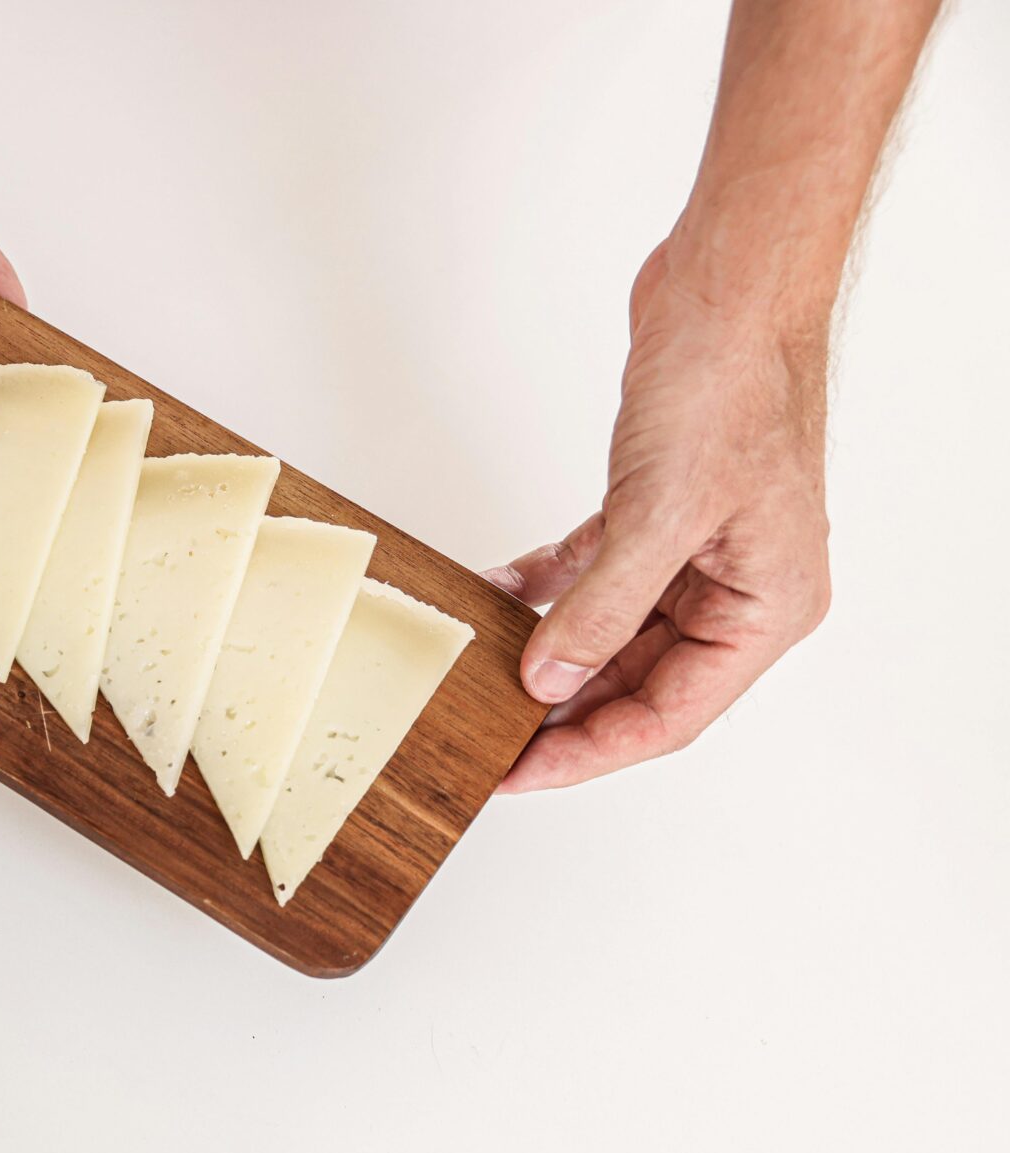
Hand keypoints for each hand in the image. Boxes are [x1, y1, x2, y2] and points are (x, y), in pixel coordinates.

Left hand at [489, 239, 832, 791]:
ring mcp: (702, 550)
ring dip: (547, 651)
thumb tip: (548, 683)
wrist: (729, 286)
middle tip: (480, 735)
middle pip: (639, 682)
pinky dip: (547, 588)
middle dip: (559, 710)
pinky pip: (596, 575)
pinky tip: (495, 595)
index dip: (588, 752)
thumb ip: (601, 611)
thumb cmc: (730, 383)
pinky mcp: (661, 510)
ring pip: (614, 633)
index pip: (670, 715)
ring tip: (476, 679)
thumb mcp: (658, 514)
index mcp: (769, 608)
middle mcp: (742, 588)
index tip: (516, 775)